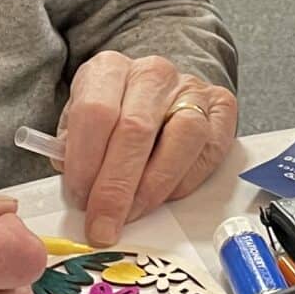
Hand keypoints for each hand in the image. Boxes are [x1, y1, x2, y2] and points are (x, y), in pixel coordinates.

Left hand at [57, 53, 239, 245]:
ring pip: (181, 137)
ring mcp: (191, 89)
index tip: (80, 199)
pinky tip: (162, 198)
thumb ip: (73, 152)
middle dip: (117, 188)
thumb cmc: (114, 115)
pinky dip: (182, 183)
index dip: (85, 162)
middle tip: (104, 224)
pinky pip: (207, 152)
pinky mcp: (221, 108)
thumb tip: (80, 191)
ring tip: (133, 213)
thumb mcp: (80, 124)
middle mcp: (152, 73)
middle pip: (135, 129)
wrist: (158, 94)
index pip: (95, 112)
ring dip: (152, 187)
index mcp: (109, 69)